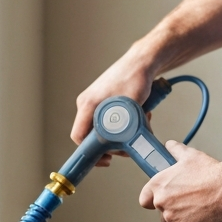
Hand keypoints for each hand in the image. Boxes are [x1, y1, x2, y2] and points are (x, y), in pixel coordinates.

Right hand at [72, 48, 156, 165]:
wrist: (142, 61)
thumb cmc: (134, 77)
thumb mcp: (132, 106)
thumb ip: (127, 127)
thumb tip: (131, 146)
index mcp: (87, 105)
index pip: (79, 137)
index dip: (90, 153)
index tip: (106, 160)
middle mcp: (87, 104)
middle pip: (92, 135)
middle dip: (111, 145)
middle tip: (128, 147)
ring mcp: (94, 102)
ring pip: (103, 128)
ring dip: (120, 134)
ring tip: (138, 127)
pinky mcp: (103, 101)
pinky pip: (108, 120)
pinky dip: (122, 124)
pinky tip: (138, 118)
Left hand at [139, 141, 221, 221]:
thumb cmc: (211, 173)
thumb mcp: (190, 156)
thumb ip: (175, 151)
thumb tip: (170, 146)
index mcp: (159, 186)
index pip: (145, 199)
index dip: (154, 200)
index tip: (164, 200)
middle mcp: (162, 203)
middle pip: (162, 213)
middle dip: (175, 210)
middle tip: (192, 202)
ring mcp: (173, 220)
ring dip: (185, 220)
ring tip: (201, 209)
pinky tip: (205, 218)